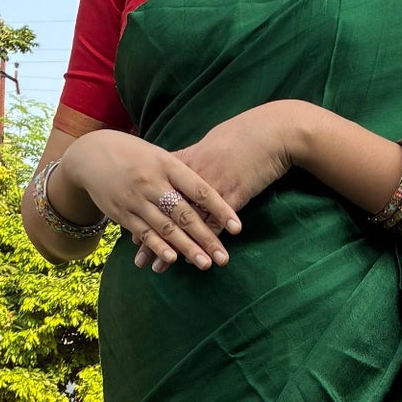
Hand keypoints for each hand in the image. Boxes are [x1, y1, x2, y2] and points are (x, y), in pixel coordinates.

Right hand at [54, 131, 240, 271]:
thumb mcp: (159, 154)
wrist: (90, 154)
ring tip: (205, 264)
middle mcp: (153, 182)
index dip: (220, 208)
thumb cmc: (133, 153)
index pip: (200, 189)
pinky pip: (144, 233)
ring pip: (166, 228)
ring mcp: (137, 199)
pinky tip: (172, 259)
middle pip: (185, 214)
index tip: (237, 227)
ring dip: (187, 248)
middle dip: (206, 238)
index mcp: (167, 164)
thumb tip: (212, 191)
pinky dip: (158, 247)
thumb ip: (182, 173)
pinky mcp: (123, 214)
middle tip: (223, 258)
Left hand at [135, 103, 299, 271]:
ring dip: (171, 249)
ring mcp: (211, 189)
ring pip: (185, 225)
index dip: (142, 214)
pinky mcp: (231, 198)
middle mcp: (191, 178)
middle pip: (165, 212)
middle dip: (149, 237)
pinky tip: (191, 262)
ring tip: (158, 268)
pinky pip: (212, 227)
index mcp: (183, 163)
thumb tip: (173, 163)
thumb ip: (188, 158)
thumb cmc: (242, 135)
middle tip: (136, 258)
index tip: (129, 232)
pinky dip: (199, 246)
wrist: (271, 133)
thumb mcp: (208, 143)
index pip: (156, 194)